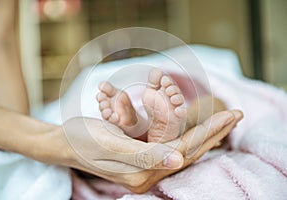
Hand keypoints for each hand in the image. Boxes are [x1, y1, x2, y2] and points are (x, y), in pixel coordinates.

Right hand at [63, 110, 242, 192]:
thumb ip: (145, 155)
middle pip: (189, 150)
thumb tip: (179, 159)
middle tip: (236, 115)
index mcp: (143, 172)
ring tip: (223, 119)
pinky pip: (170, 143)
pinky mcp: (142, 155)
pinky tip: (197, 126)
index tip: (232, 115)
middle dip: (213, 131)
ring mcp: (145, 165)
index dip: (209, 132)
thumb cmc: (82, 141)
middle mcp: (148, 172)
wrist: (62, 142)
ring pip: (182, 146)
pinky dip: (186, 131)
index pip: (185, 150)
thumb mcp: (110, 144)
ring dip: (203, 131)